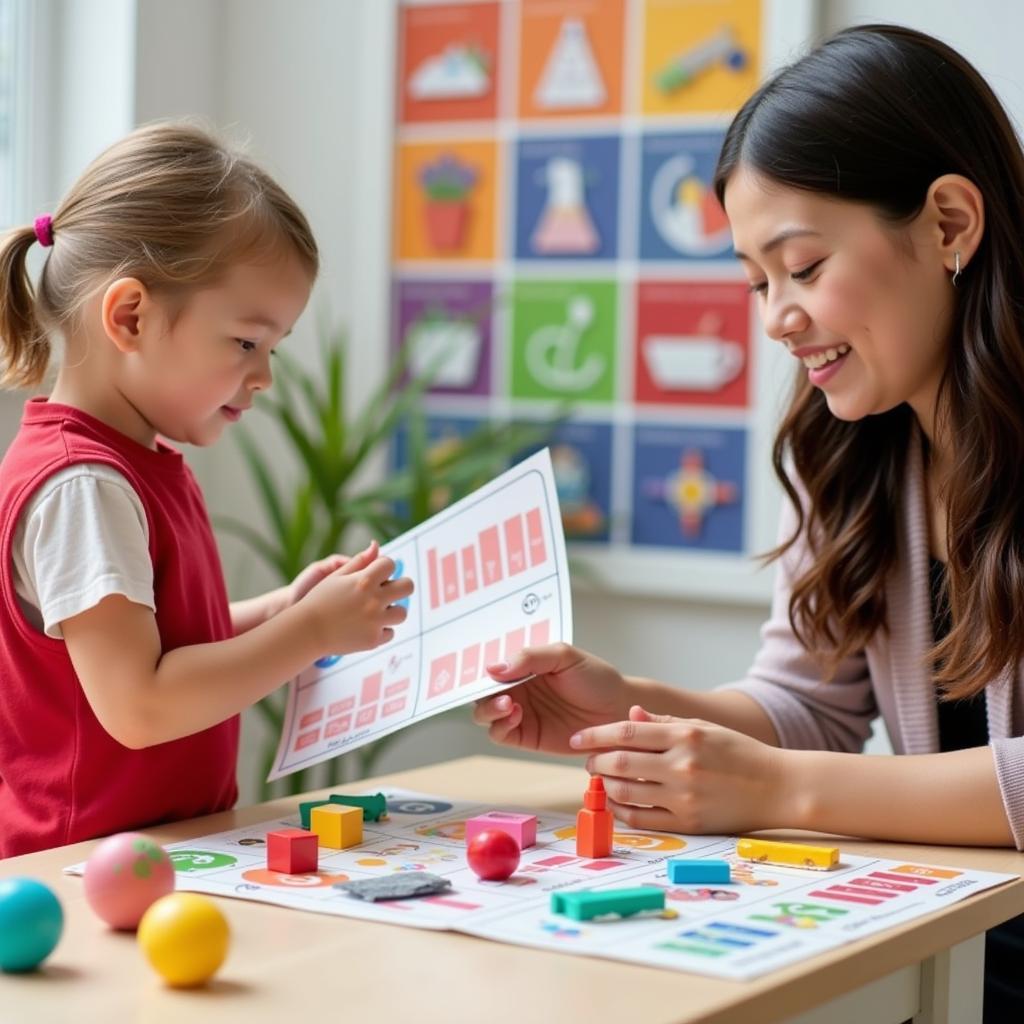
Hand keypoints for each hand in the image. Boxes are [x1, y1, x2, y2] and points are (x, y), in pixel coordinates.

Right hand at [297, 541, 413, 654]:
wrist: (306, 632)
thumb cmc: (319, 600)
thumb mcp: (336, 576)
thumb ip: (359, 561)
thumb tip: (376, 544)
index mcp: (364, 581)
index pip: (390, 564)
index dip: (384, 567)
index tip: (377, 573)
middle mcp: (374, 600)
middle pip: (407, 586)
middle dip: (400, 585)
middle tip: (388, 591)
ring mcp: (375, 622)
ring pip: (402, 612)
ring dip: (392, 610)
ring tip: (377, 611)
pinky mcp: (373, 640)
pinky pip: (390, 633)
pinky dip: (381, 630)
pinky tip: (366, 627)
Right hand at [472, 644, 633, 754]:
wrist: (619, 709)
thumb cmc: (596, 677)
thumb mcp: (564, 656)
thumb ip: (529, 658)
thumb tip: (493, 668)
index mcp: (522, 666)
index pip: (490, 667)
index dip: (480, 669)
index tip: (480, 671)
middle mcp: (517, 689)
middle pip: (481, 693)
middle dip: (481, 693)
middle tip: (498, 692)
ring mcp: (520, 713)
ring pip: (485, 715)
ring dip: (489, 710)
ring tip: (509, 705)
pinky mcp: (527, 736)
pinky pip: (500, 734)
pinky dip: (500, 726)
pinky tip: (516, 715)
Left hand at [575, 705, 787, 833]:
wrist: (778, 787)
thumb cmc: (739, 753)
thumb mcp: (704, 727)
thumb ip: (664, 723)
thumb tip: (629, 716)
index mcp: (685, 736)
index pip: (626, 733)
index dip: (595, 734)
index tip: (578, 738)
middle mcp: (682, 766)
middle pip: (621, 763)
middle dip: (596, 762)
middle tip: (588, 761)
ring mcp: (684, 797)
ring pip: (626, 793)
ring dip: (605, 787)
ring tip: (601, 780)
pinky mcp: (689, 823)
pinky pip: (643, 819)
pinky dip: (622, 811)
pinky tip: (617, 803)